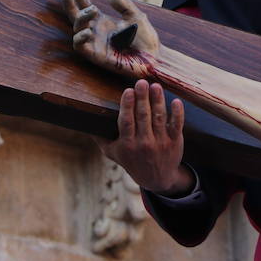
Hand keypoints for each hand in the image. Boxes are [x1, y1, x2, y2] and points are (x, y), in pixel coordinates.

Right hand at [60, 0, 160, 79]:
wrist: (154, 58)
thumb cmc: (146, 39)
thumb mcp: (136, 16)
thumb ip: (123, 4)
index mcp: (103, 22)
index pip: (86, 7)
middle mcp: (96, 32)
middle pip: (75, 17)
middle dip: (69, 4)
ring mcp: (95, 44)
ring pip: (77, 29)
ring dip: (81, 18)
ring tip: (93, 10)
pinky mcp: (96, 56)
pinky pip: (80, 47)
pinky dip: (80, 37)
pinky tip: (88, 30)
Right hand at [98, 80, 192, 195]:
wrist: (156, 178)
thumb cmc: (131, 161)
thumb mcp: (112, 152)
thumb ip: (99, 137)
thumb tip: (84, 119)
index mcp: (128, 144)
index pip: (127, 122)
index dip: (128, 105)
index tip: (128, 90)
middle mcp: (144, 143)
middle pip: (143, 116)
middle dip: (143, 98)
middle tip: (142, 82)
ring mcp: (160, 142)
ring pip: (159, 118)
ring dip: (158, 101)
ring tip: (156, 86)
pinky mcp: (174, 141)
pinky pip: (177, 125)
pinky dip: (177, 113)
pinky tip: (176, 101)